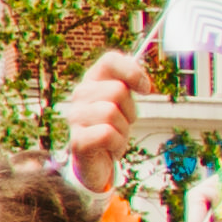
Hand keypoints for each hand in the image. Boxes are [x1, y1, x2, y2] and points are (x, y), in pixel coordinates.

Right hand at [56, 48, 143, 195]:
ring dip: (123, 129)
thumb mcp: (124, 101)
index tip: (145, 89)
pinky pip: (107, 134)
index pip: (110, 60)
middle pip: (117, 90)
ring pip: (111, 112)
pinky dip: (117, 143)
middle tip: (123, 122)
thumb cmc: (112, 127)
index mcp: (93, 80)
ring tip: (115, 136)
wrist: (97, 161)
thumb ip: (129, 81)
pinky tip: (110, 148)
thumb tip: (138, 67)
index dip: (132, 72)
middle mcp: (80, 95)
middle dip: (130, 109)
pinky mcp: (78, 140)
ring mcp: (75, 117)